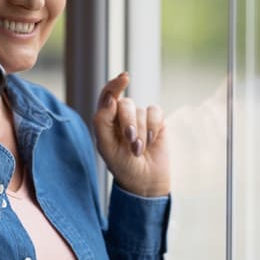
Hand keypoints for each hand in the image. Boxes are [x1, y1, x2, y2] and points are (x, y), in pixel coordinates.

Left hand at [93, 73, 169, 196]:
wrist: (144, 181)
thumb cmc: (121, 165)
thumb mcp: (106, 146)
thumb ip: (102, 120)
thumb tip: (110, 98)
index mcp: (107, 119)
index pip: (108, 94)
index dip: (115, 84)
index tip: (125, 78)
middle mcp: (123, 115)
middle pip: (126, 104)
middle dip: (129, 123)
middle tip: (131, 142)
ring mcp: (141, 117)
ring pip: (142, 111)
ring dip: (141, 132)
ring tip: (139, 150)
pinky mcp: (157, 122)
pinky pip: (156, 112)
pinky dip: (153, 128)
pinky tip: (151, 142)